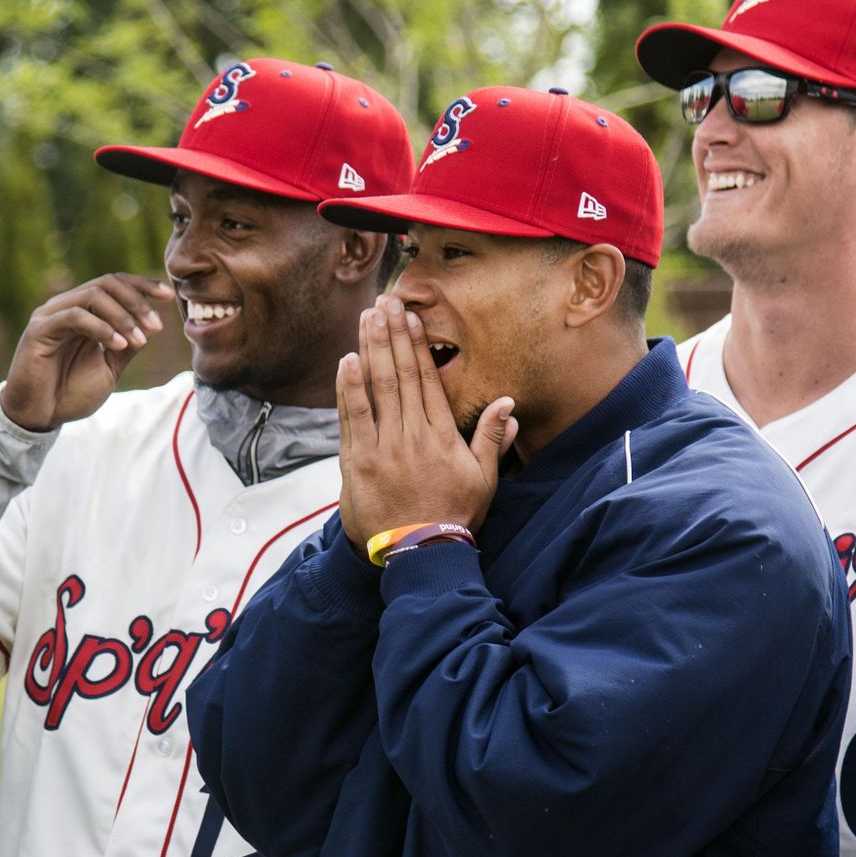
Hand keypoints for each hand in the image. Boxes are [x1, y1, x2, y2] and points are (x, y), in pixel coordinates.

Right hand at [0, 274, 174, 431]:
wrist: (42, 415)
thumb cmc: (72, 391)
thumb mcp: (111, 365)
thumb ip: (129, 343)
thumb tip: (153, 323)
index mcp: (84, 311)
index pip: (115, 284)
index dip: (143, 286)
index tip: (169, 296)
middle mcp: (66, 306)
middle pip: (106, 283)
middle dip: (137, 301)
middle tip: (156, 326)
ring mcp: (50, 315)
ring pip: (92, 295)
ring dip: (123, 317)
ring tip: (140, 341)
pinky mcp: (39, 329)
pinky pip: (75, 316)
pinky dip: (101, 328)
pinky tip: (118, 345)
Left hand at [336, 295, 517, 547]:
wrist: (420, 554)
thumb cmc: (454, 515)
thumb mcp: (483, 479)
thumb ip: (492, 439)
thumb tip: (508, 403)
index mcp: (442, 436)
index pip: (427, 380)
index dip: (417, 345)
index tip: (411, 317)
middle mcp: (411, 435)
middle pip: (399, 375)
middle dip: (391, 335)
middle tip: (386, 302)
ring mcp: (382, 447)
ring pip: (375, 389)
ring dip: (369, 350)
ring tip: (366, 318)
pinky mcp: (358, 462)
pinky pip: (352, 418)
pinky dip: (348, 389)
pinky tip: (347, 360)